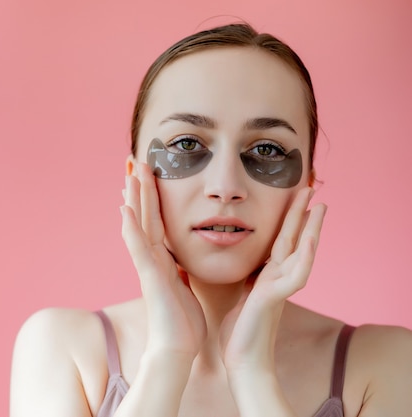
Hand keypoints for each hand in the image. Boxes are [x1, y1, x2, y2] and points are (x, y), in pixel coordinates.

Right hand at [121, 163, 204, 358]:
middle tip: (135, 159)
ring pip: (138, 224)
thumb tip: (179, 262)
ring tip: (129, 172)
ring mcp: (148, 266)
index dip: (152, 195)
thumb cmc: (183, 322)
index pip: (156, 219)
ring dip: (133, 197)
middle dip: (139, 187)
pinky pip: (138, 248)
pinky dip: (131, 228)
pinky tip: (124, 209)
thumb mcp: (184, 287)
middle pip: (145, 214)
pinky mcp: (150, 277)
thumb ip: (179, 271)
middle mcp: (152, 257)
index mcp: (163, 258)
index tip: (149, 172)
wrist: (178, 349)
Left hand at [220, 187, 326, 372]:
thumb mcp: (240, 294)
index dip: (286, 220)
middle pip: (292, 239)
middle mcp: (276, 278)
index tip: (292, 198)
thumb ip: (246, 278)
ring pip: (300, 252)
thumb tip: (241, 264)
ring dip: (311, 228)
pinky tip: (309, 240)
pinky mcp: (273, 298)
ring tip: (319, 205)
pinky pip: (294, 275)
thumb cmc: (239, 330)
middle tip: (309, 188)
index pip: (280, 241)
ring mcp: (278, 288)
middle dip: (301, 214)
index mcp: (266, 276)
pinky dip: (304, 257)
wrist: (242, 360)